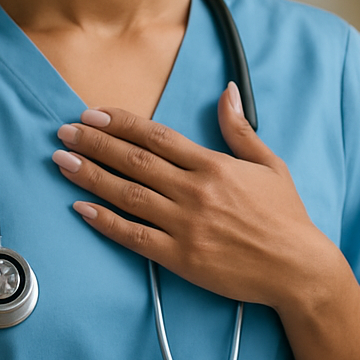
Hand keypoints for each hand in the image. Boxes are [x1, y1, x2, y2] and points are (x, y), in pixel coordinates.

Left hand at [51, 82, 341, 309]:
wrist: (297, 268)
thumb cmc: (285, 216)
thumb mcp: (269, 164)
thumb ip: (240, 129)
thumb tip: (227, 91)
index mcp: (214, 165)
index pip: (157, 136)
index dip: (121, 123)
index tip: (93, 114)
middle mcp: (195, 191)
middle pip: (134, 160)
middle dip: (95, 143)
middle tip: (64, 131)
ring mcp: (186, 225)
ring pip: (128, 194)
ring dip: (91, 176)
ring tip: (62, 161)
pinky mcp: (181, 258)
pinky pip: (134, 236)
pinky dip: (105, 222)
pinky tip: (81, 209)